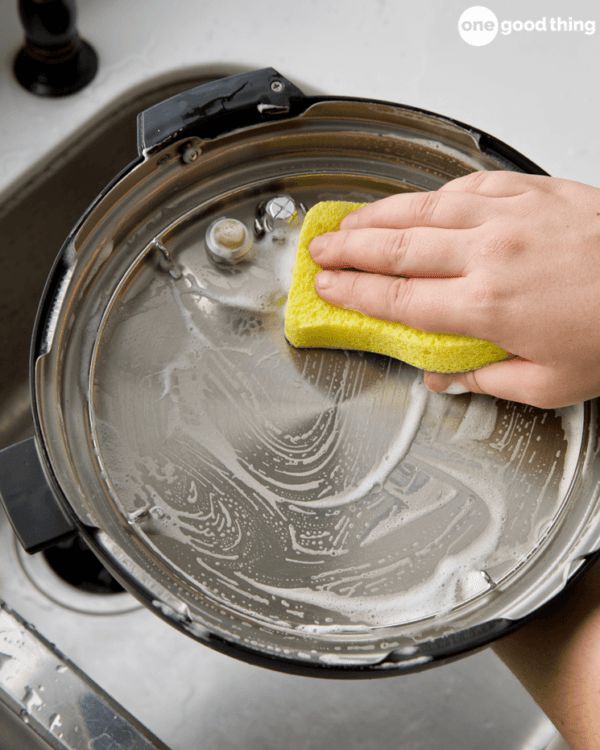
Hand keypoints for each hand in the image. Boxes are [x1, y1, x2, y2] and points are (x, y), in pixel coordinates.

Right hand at [309, 172, 599, 407]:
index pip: (398, 299)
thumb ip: (486, 380)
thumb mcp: (550, 384)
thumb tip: (444, 380)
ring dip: (379, 214)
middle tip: (320, 250)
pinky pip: (469, 184)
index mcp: (486, 306)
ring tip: (350, 220)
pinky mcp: (533, 191)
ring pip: (424, 208)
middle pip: (397, 247)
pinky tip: (419, 197)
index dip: (353, 294)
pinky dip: (435, 191)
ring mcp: (510, 216)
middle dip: (350, 250)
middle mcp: (488, 253)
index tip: (327, 289)